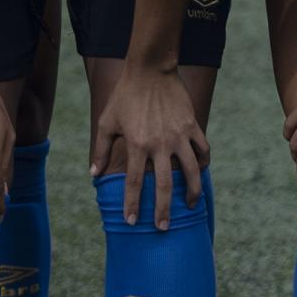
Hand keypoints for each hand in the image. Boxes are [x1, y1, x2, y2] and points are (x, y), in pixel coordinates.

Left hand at [92, 63, 208, 229]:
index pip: (134, 183)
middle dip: (163, 210)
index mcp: (137, 144)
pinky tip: (200, 173)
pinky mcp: (192, 126)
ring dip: (191, 193)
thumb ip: (100, 149)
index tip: (132, 221)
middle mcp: (159, 144)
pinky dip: (203, 164)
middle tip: (163, 227)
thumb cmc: (125, 95)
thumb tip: (93, 175)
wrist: (151, 69)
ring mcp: (179, 136)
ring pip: (191, 172)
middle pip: (164, 186)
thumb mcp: (106, 121)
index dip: (132, 205)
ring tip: (189, 206)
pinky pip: (202, 150)